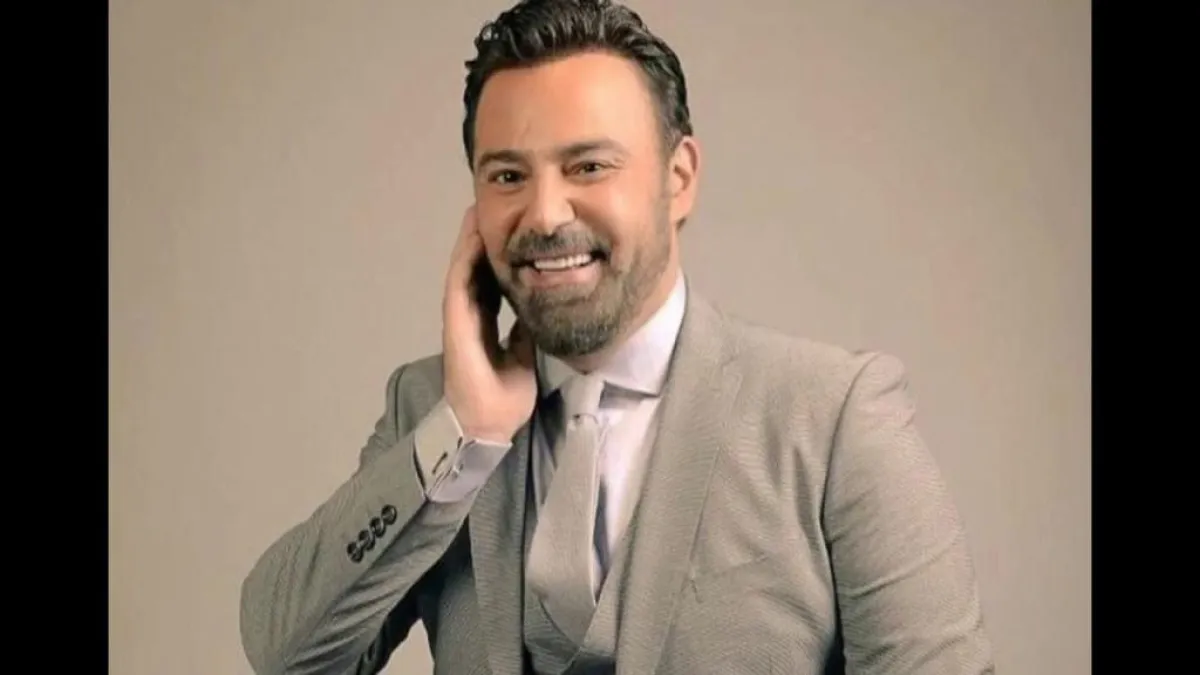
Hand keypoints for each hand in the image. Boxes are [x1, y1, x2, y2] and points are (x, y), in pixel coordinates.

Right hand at [441, 205, 536, 442]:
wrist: (488, 425)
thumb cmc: (505, 396)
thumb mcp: (526, 351)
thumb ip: (528, 328)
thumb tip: (544, 306)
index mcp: (486, 322)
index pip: (491, 280)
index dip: (500, 254)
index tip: (513, 229)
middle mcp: (470, 316)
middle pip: (475, 268)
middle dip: (481, 238)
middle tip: (491, 207)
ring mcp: (460, 319)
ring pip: (463, 269)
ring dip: (469, 240)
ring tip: (476, 211)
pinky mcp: (456, 325)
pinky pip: (459, 284)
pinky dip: (465, 260)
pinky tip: (472, 238)